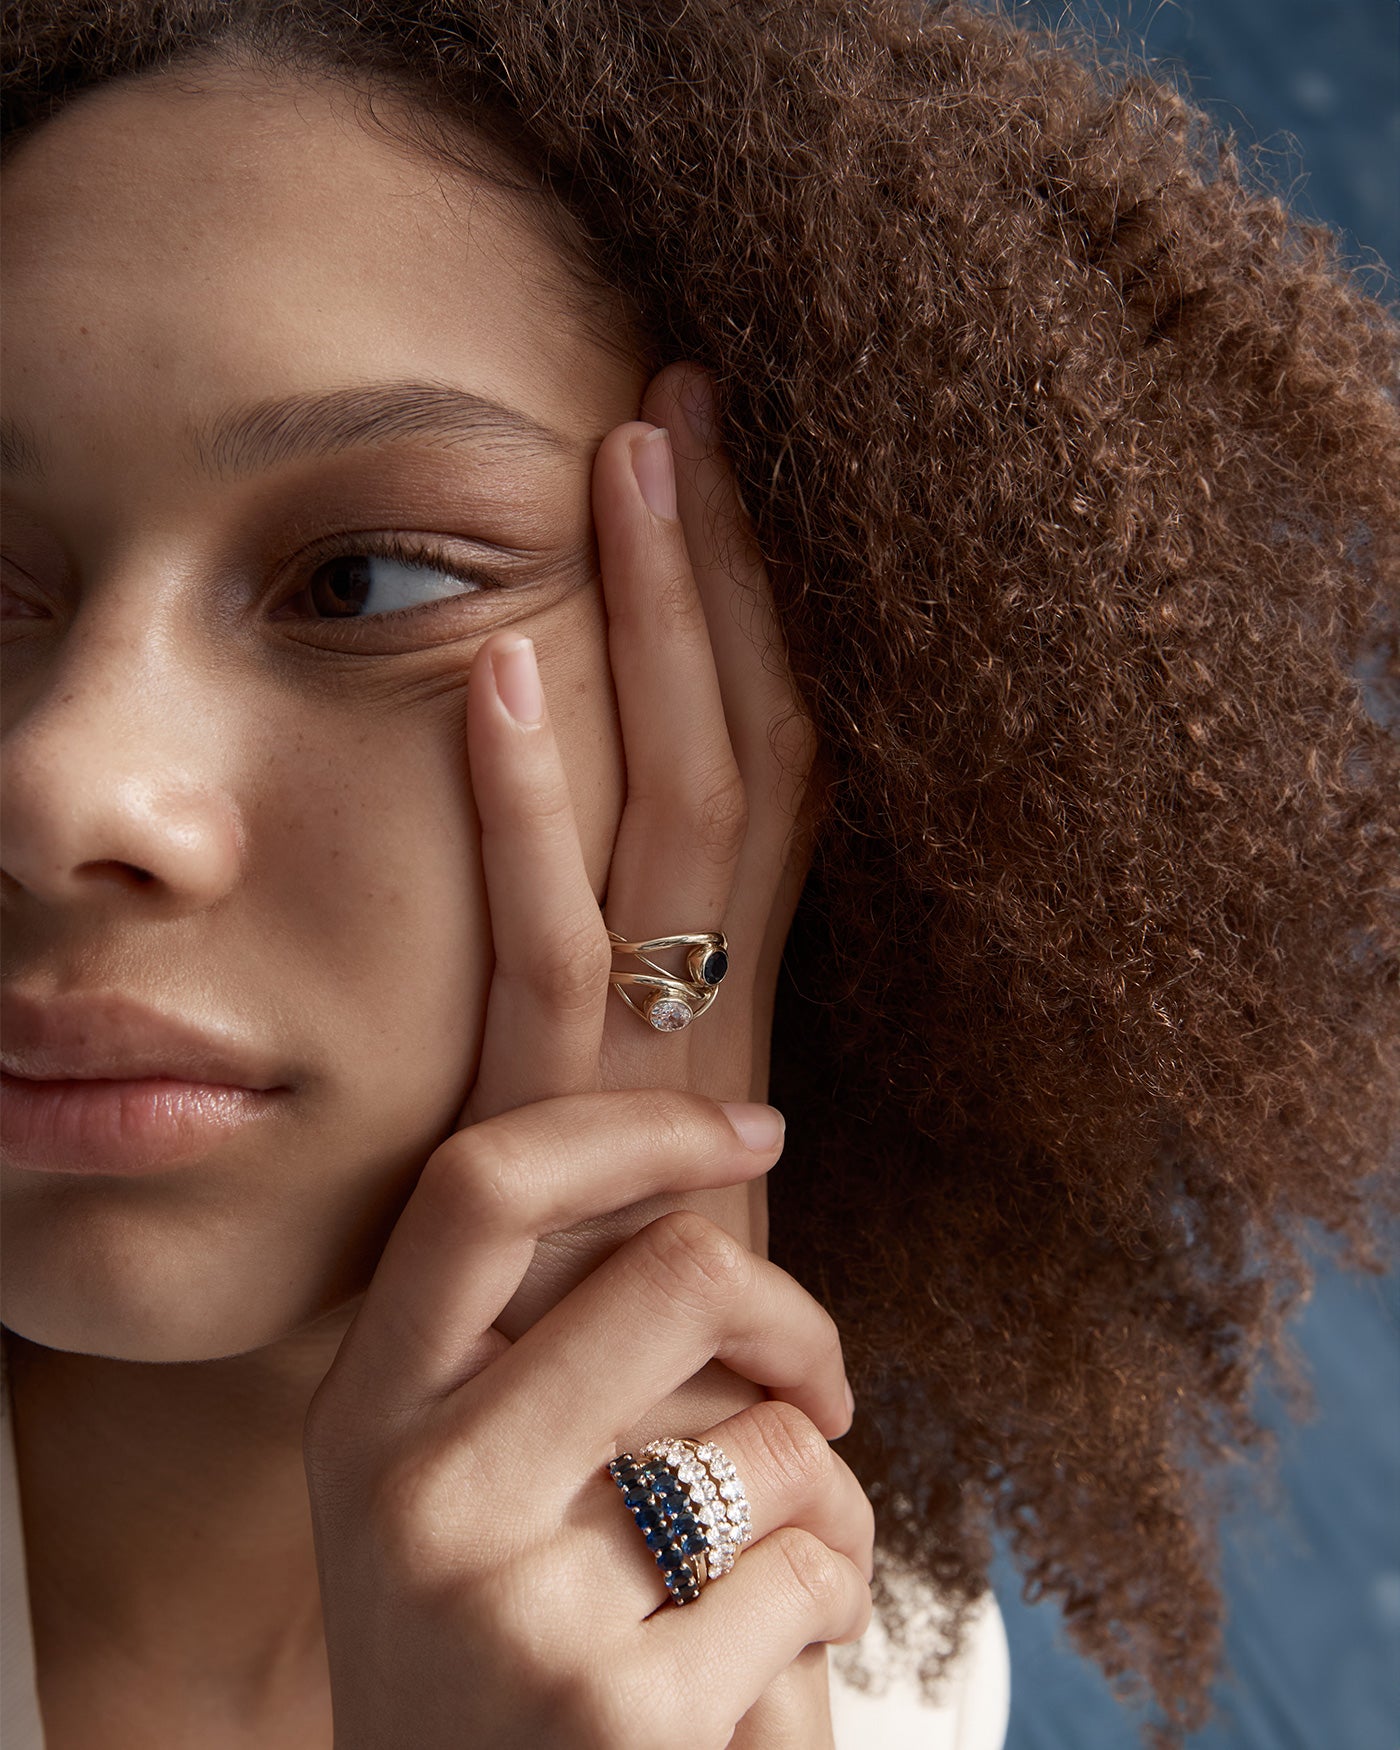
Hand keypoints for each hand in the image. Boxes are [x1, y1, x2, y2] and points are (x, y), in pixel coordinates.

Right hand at [304, 1093, 872, 1747]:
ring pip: (771, 1434)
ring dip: (822, 1490)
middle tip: (815, 1386)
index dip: (635, 1124)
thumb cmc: (498, 1651)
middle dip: (793, 1316)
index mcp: (367, 1412)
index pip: (484, 1185)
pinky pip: (814, 1569)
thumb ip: (530, 1338)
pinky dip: (832, 1598)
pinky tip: (767, 1664)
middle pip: (677, 1273)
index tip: (752, 1131)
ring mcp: (511, 1609)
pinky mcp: (618, 1716)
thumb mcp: (451, 1486)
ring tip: (777, 1564)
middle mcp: (415, 1494)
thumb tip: (700, 1159)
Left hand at [305, 363, 867, 1746]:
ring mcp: (656, 1055)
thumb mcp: (637, 1165)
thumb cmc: (617, 1326)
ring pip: (688, 806)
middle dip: (724, 568)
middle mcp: (717, 1009)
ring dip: (662, 625)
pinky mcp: (574, 1123)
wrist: (635, 1510)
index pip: (767, 770)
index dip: (757, 617)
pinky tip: (495, 661)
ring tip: (630, 453)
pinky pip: (567, 935)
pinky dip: (534, 801)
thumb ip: (637, 1054)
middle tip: (687, 397)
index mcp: (733, 1004)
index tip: (720, 473)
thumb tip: (637, 964)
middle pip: (745, 745)